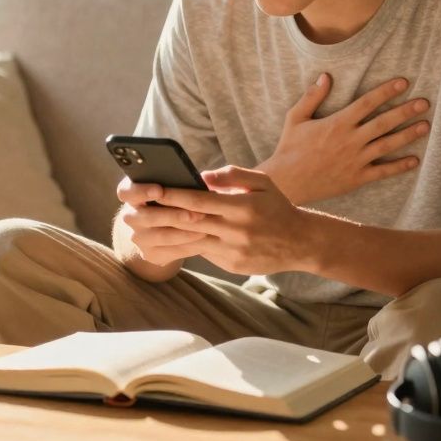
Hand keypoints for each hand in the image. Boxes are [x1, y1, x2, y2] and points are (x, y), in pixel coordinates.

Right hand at [115, 176, 208, 266]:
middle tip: (197, 214)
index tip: (160, 190)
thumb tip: (206, 178)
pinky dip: (187, 246)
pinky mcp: (149, 254)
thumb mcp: (173, 185)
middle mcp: (129, 216)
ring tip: (205, 229)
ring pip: (159, 237)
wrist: (163, 226)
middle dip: (173, 215)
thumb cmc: (172, 198)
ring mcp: (138, 237)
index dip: (141, 191)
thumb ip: (182, 180)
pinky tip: (203, 241)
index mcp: (132, 194)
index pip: (126, 192)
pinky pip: (169, 252)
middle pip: (145, 217)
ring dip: (184, 233)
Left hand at [156, 166, 315, 275]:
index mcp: (241, 206)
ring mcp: (233, 250)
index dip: (174, 195)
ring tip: (148, 228)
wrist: (300, 242)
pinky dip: (187, 246)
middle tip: (140, 210)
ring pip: (193, 241)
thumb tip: (202, 176)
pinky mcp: (232, 265)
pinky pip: (204, 253)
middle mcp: (236, 230)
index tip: (154, 190)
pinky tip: (170, 241)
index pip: (199, 200)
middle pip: (190, 222)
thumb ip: (232, 175)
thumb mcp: (261, 183)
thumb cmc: (277, 207)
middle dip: (163, 216)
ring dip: (169, 235)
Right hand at [258, 73, 430, 204]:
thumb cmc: (289, 149)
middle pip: (384, 122)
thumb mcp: (295, 118)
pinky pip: (382, 172)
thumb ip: (312, 97)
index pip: (367, 103)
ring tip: (426, 126)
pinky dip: (399, 167)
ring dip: (408, 135)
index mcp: (337, 123)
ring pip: (388, 145)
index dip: (386, 91)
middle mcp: (350, 141)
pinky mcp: (356, 179)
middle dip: (406, 111)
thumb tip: (326, 76)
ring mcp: (355, 161)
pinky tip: (415, 160)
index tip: (404, 82)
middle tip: (425, 103)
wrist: (286, 183)